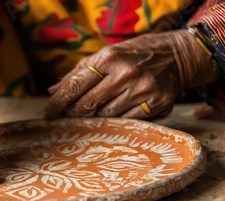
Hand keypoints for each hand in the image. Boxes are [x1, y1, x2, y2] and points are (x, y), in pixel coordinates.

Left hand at [43, 30, 214, 119]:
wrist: (177, 56)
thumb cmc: (135, 54)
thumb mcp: (107, 55)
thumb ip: (80, 72)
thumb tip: (53, 92)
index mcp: (109, 57)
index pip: (75, 85)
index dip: (58, 103)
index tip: (47, 114)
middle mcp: (125, 73)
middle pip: (87, 105)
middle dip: (74, 112)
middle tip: (70, 114)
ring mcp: (143, 90)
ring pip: (106, 116)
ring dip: (96, 117)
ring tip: (96, 111)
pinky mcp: (157, 104)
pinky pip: (126, 121)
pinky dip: (117, 120)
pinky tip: (117, 112)